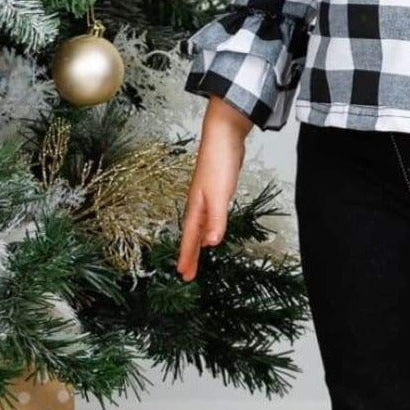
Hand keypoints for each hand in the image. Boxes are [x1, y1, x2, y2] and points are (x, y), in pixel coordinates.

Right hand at [176, 97, 252, 280]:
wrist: (224, 135)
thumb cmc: (219, 162)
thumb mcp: (219, 195)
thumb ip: (216, 220)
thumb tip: (211, 244)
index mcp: (196, 207)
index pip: (190, 238)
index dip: (187, 256)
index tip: (184, 274)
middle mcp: (198, 203)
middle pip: (192, 235)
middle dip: (190, 254)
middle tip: (188, 273)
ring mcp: (206, 197)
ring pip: (199, 225)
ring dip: (197, 242)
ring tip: (197, 256)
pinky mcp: (216, 190)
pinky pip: (208, 215)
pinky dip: (207, 227)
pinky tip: (211, 228)